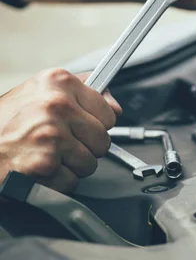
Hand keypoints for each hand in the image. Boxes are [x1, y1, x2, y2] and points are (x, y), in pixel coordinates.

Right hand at [0, 69, 121, 192]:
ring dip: (71, 167)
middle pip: (103, 140)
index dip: (95, 125)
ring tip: (47, 156)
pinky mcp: (44, 163)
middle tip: (60, 145)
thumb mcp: (40, 92)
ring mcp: (51, 134)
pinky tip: (39, 169)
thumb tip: (115, 106)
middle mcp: (57, 105)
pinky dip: (56, 183)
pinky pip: (72, 182)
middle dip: (85, 148)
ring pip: (90, 163)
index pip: (108, 112)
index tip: (79, 126)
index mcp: (58, 82)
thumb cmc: (4, 122)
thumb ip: (81, 93)